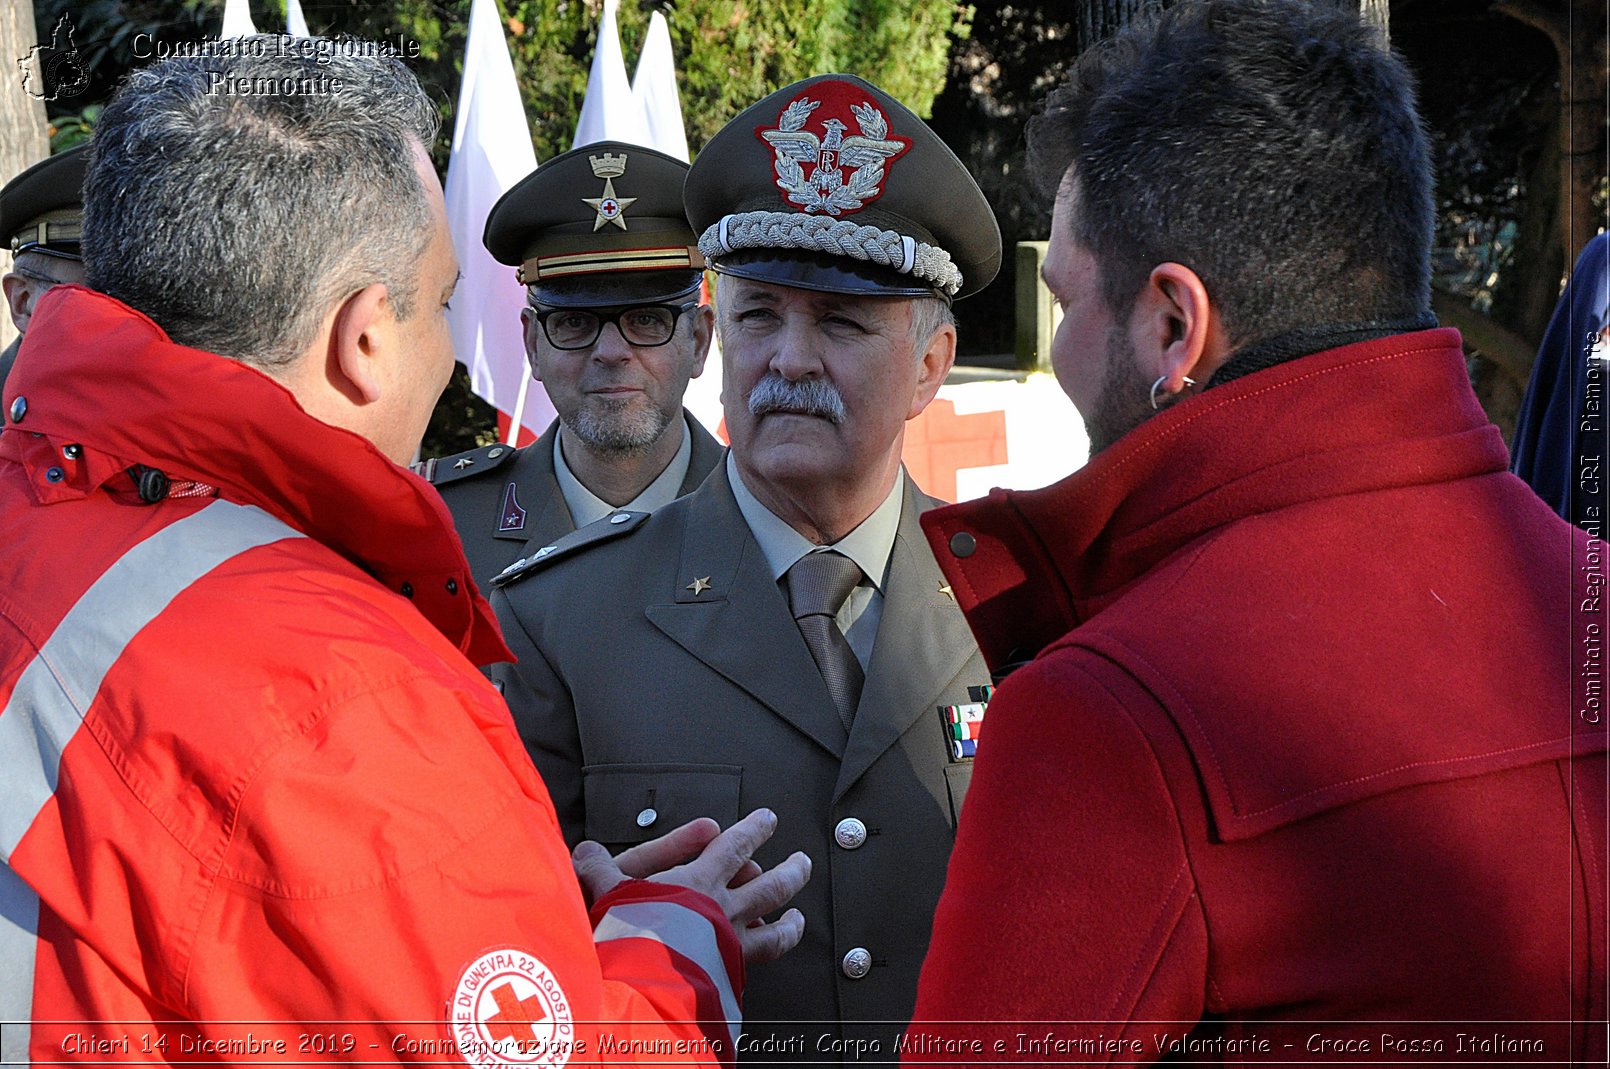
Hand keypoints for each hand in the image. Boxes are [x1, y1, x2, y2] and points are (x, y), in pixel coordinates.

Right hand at [573, 809, 810, 964]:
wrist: (639, 984)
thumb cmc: (624, 935)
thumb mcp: (605, 891)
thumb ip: (598, 868)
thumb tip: (583, 852)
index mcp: (699, 881)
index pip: (735, 847)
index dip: (753, 830)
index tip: (767, 820)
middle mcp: (723, 910)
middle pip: (771, 886)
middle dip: (791, 870)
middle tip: (802, 861)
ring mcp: (731, 945)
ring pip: (775, 931)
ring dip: (791, 921)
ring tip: (798, 917)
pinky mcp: (729, 976)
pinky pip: (758, 961)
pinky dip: (767, 954)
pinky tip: (766, 953)